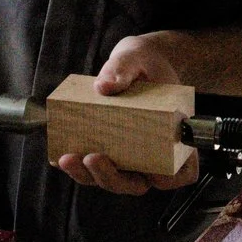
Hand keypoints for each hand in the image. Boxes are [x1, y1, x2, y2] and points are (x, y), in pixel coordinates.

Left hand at [53, 33, 203, 196]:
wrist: (135, 63)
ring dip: (88, 175)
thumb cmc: (145, 64)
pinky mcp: (108, 152)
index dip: (168, 179)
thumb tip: (104, 87)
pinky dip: (77, 166)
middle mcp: (152, 156)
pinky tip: (60, 155)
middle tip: (92, 158)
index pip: (181, 173)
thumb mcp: (137, 59)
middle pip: (136, 183)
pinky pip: (93, 167)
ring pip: (112, 180)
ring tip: (68, 159)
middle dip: (111, 177)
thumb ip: (123, 68)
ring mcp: (129, 158)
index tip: (154, 173)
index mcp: (175, 139)